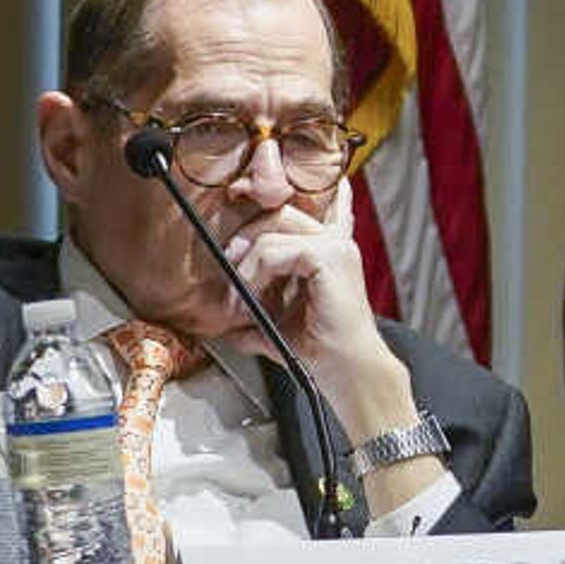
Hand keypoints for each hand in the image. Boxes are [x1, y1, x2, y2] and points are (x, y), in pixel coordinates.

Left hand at [220, 177, 411, 422]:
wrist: (347, 371)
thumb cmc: (320, 349)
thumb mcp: (276, 319)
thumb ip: (253, 305)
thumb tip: (218, 317)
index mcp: (330, 254)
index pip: (321, 208)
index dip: (298, 197)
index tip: (260, 193)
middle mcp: (336, 244)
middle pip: (276, 215)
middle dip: (246, 243)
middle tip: (234, 283)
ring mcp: (336, 247)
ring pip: (268, 234)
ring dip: (246, 270)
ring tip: (243, 304)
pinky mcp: (329, 257)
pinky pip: (272, 251)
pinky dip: (254, 276)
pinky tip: (255, 302)